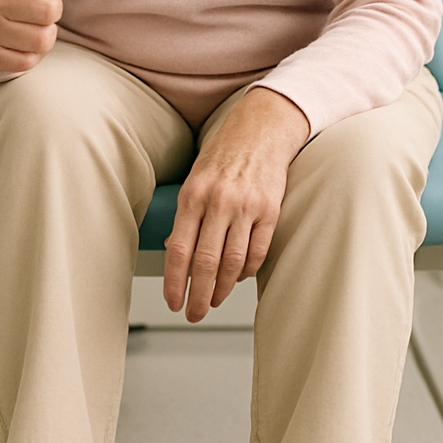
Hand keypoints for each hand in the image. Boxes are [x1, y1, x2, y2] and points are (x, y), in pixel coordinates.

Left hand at [163, 89, 309, 322]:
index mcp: (193, 196)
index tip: (173, 302)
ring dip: (223, 289)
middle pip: (206, 263)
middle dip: (198, 296)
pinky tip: (238, 278)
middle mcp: (218, 202)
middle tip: (194, 313)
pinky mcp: (270, 211)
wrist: (262, 129)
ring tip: (215, 301)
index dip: (174, 282)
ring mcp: (246, 207)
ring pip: (233, 263)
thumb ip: (185, 216)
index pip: (179, 250)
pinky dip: (246, 271)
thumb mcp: (194, 179)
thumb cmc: (224, 156)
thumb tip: (172, 251)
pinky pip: (257, 252)